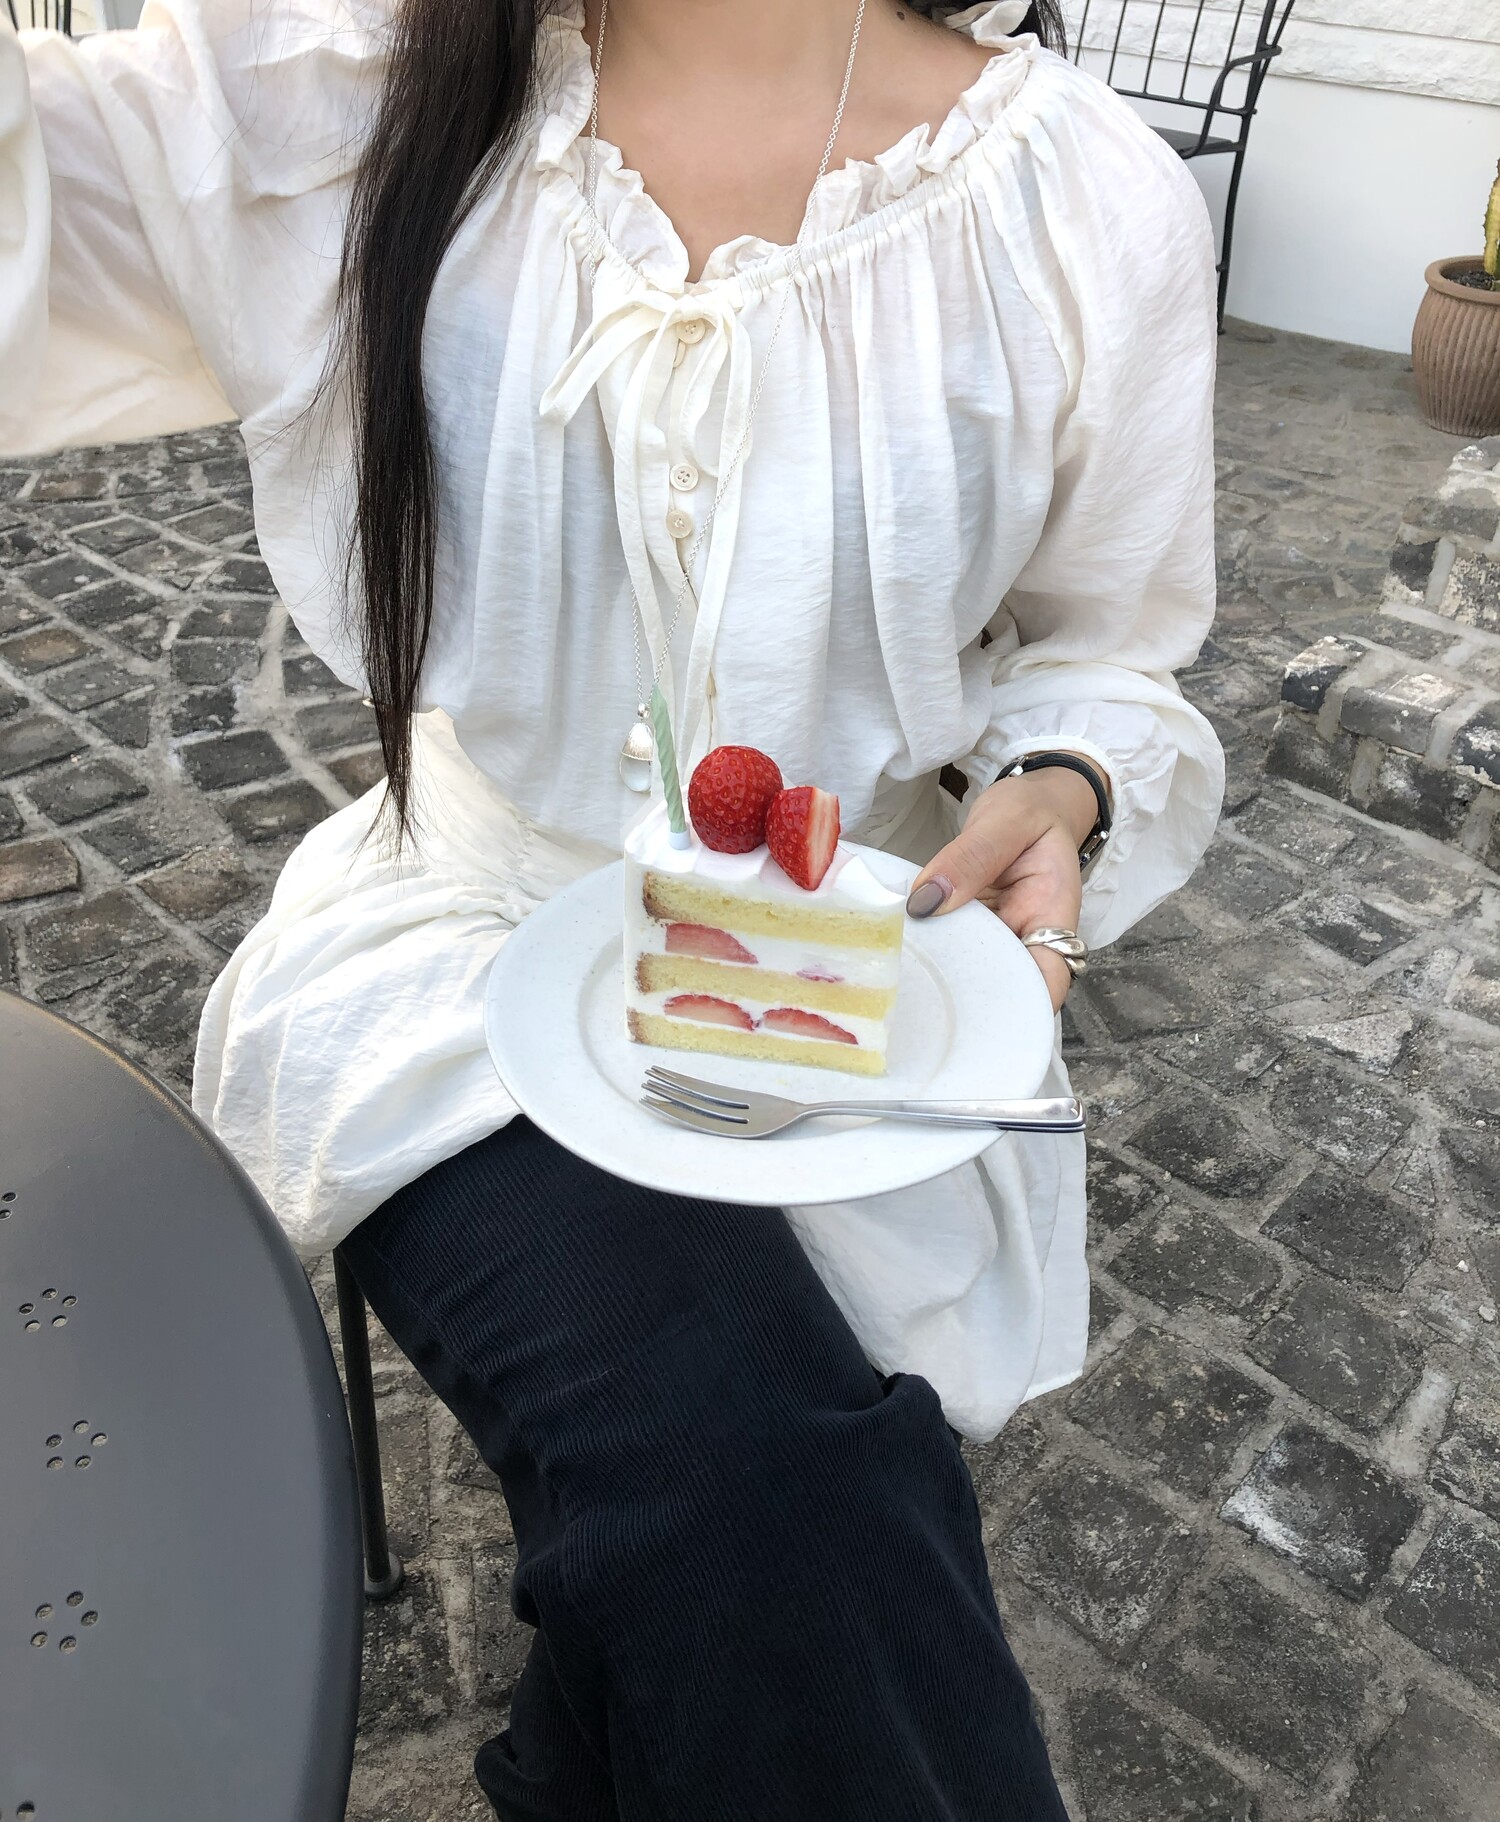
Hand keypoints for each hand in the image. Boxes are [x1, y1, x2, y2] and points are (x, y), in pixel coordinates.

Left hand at [905, 766, 1097, 1010]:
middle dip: (964, 1000)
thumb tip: (925, 902)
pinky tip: (892, 953)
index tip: (977, 1016)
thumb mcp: (1006, 820)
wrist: (1026, 805)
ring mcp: (994, 938)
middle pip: (1001, 987)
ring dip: (937, 976)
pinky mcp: (967, 931)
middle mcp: (1025, 938)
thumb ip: (970, 857)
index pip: (1048, 980)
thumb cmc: (1030, 811)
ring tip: (896, 980)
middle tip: (915, 998)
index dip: (1021, 1010)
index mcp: (1051, 916)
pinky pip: (947, 947)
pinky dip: (925, 950)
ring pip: (968, 971)